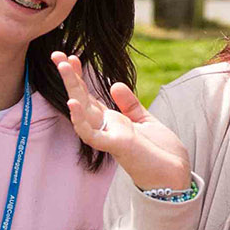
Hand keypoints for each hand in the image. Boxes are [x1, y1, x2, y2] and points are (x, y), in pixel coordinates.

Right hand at [54, 51, 192, 192]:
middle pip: (82, 98)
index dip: (80, 76)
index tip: (72, 56)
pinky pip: (92, 134)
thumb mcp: (145, 120)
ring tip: (64, 66)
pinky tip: (73, 103)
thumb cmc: (159, 151)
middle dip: (70, 77)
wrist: (173, 175)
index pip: (90, 95)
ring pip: (83, 111)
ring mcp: (108, 136)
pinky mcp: (115, 146)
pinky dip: (80, 120)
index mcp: (112, 120)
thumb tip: (114, 84)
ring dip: (73, 89)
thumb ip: (129, 104)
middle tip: (56, 54)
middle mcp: (106, 127)